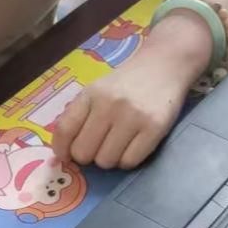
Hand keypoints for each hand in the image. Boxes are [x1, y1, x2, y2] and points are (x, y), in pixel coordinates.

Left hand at [53, 12, 211, 169]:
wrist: (165, 64)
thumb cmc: (128, 82)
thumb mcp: (98, 89)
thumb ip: (80, 115)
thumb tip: (64, 152)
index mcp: (90, 93)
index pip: (65, 129)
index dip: (61, 149)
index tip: (65, 157)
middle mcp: (109, 104)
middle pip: (84, 152)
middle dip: (89, 155)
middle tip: (99, 147)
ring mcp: (132, 117)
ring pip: (106, 161)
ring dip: (110, 159)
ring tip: (119, 143)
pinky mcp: (154, 128)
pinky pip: (130, 162)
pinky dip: (128, 160)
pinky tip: (133, 145)